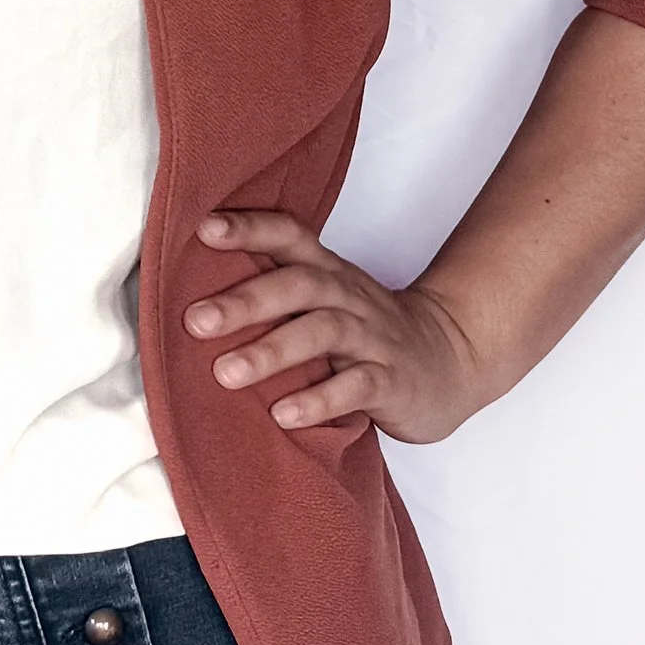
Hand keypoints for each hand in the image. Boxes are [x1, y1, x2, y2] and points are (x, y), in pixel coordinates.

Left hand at [184, 210, 488, 446]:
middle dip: (244, 301)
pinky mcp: (392, 380)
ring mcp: (372, 338)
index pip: (290, 236)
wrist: (453, 358)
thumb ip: (274, 292)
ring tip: (226, 373)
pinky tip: (284, 415)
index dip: (250, 229)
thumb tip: (191, 299)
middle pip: (298, 286)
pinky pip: (356, 386)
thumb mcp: (326, 301)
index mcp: (327, 274)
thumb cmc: (368, 331)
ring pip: (323, 332)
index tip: (204, 230)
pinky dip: (319, 400)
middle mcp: (347, 297)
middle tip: (195, 322)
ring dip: (272, 351)